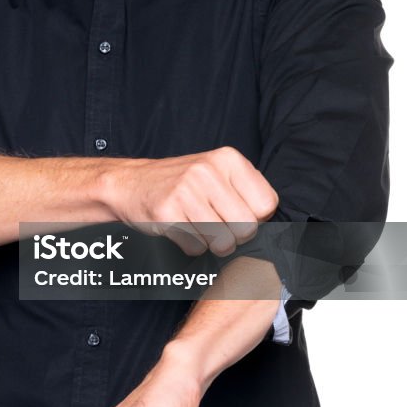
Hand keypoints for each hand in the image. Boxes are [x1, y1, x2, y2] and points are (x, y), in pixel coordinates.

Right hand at [102, 146, 278, 255]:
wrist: (129, 183)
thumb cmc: (179, 183)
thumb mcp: (216, 173)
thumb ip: (245, 192)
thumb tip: (277, 228)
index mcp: (228, 159)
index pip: (267, 204)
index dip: (256, 218)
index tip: (237, 214)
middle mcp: (208, 170)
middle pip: (247, 227)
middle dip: (235, 236)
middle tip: (216, 226)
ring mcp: (186, 190)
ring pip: (224, 242)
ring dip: (212, 244)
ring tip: (197, 227)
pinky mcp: (167, 212)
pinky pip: (197, 247)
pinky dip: (190, 246)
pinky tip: (180, 228)